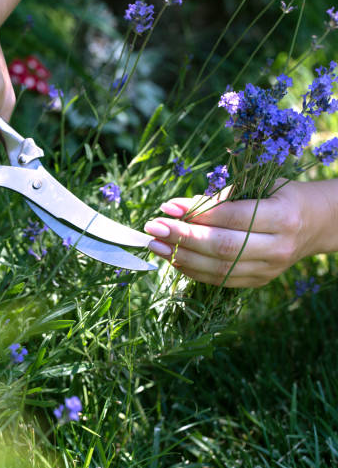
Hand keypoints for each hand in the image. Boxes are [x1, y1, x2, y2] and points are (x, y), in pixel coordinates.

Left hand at [144, 179, 337, 287]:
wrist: (313, 224)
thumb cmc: (280, 196)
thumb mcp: (259, 186)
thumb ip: (220, 197)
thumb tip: (176, 207)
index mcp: (282, 216)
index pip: (232, 218)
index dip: (197, 214)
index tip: (166, 207)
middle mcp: (278, 247)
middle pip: (223, 247)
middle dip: (183, 238)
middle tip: (153, 228)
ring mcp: (269, 269)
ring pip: (219, 269)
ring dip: (182, 258)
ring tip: (155, 246)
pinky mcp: (259, 281)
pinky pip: (220, 280)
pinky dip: (193, 270)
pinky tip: (173, 258)